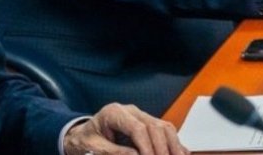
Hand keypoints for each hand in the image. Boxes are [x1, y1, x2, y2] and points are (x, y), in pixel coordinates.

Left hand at [63, 103, 184, 154]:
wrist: (82, 134)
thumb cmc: (85, 140)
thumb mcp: (93, 148)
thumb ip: (113, 152)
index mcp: (114, 113)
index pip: (137, 128)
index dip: (147, 146)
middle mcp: (131, 111)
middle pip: (154, 125)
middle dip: (162, 147)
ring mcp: (141, 116)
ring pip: (164, 126)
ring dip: (173, 144)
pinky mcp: (146, 124)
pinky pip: (165, 130)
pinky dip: (174, 142)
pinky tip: (181, 152)